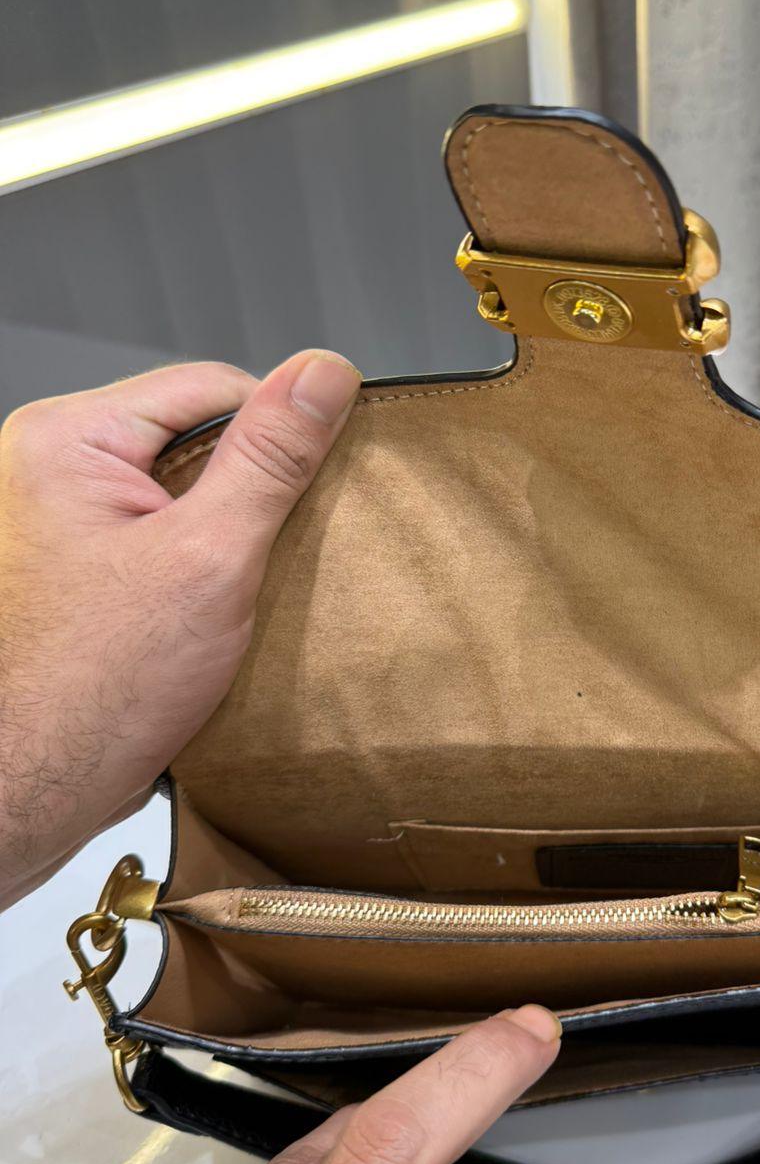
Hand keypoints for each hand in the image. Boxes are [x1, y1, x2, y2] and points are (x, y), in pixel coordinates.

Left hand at [0, 351, 362, 903]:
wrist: (33, 789)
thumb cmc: (94, 689)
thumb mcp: (209, 557)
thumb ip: (270, 458)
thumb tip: (322, 374)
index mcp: (66, 439)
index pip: (212, 386)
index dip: (276, 435)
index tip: (316, 485)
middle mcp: (52, 468)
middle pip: (197, 438)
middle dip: (249, 496)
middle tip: (262, 559)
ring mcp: (65, 521)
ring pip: (186, 493)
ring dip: (228, 539)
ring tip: (232, 594)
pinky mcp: (83, 569)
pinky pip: (165, 539)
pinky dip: (203, 571)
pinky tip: (214, 615)